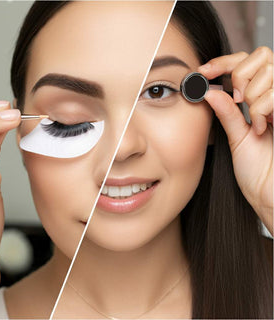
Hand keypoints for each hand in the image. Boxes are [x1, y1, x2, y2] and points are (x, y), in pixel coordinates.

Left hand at [198, 47, 272, 235]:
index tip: (203, 71)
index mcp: (261, 101)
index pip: (247, 62)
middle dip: (240, 75)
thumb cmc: (257, 171)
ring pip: (270, 72)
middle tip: (236, 100)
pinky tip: (263, 128)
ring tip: (254, 121)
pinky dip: (263, 109)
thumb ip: (227, 113)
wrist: (270, 194)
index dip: (224, 62)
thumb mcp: (237, 137)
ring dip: (253, 96)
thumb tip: (208, 91)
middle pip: (262, 56)